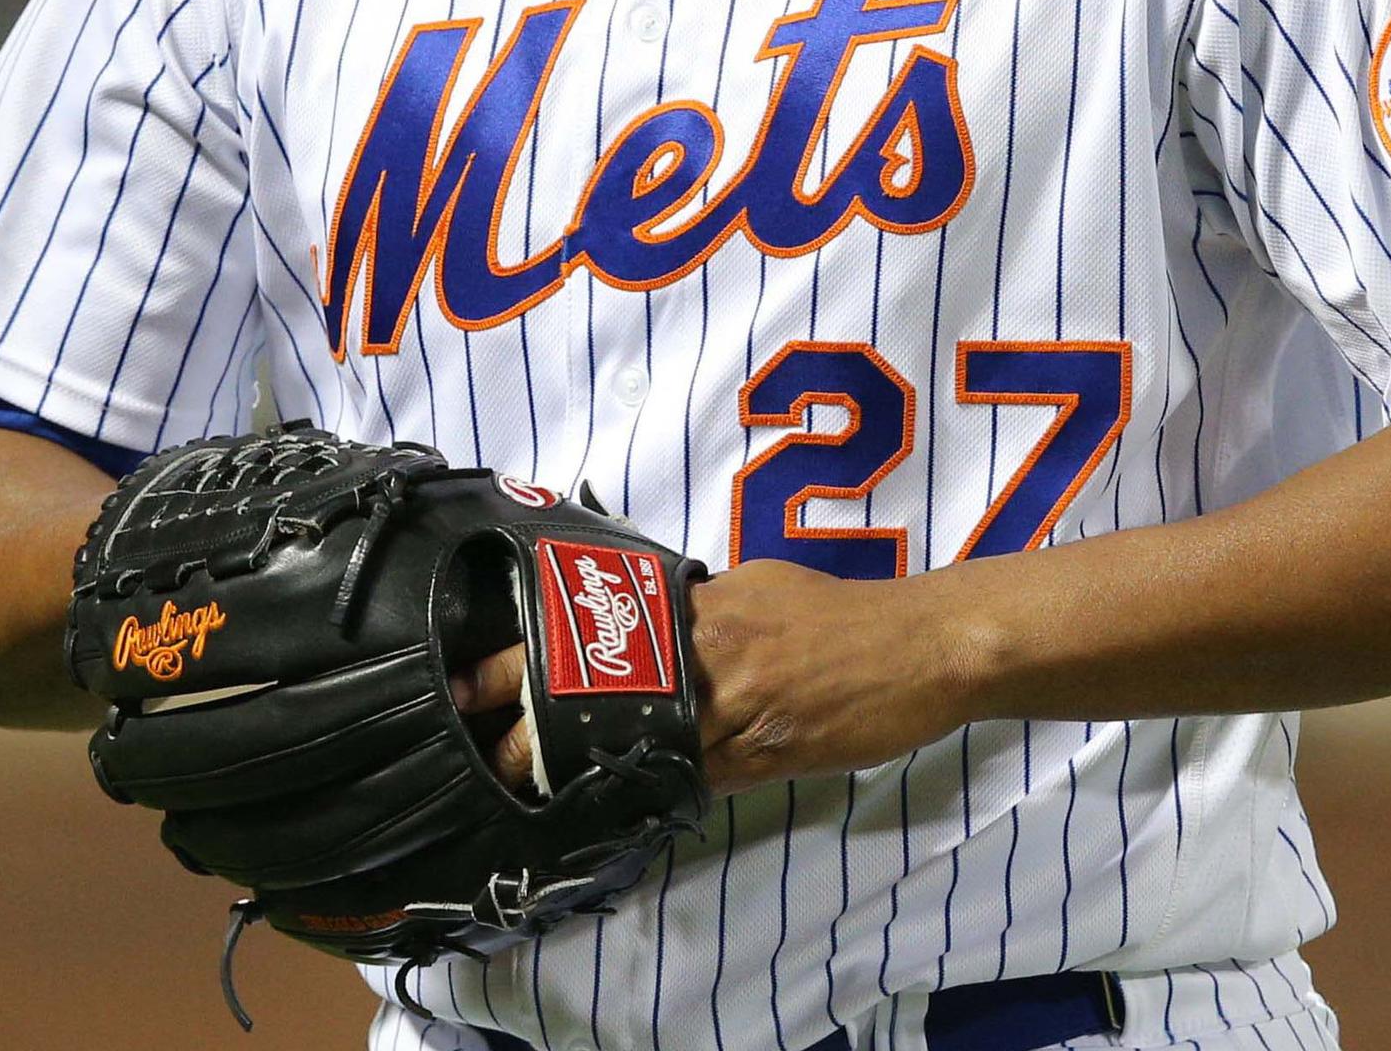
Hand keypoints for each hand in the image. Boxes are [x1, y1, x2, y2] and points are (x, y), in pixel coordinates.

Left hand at [452, 560, 984, 793]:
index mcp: (697, 610)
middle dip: (527, 734)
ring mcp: (731, 714)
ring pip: (632, 748)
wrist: (922, 649)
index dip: (520, 664)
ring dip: (575, 772)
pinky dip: (651, 788)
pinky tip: (615, 802)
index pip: (589, 635)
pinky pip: (689, 778)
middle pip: (592, 700)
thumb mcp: (761, 587)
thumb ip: (702, 608)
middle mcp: (704, 660)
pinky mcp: (760, 759)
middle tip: (479, 755)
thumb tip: (656, 622)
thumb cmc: (844, 614)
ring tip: (522, 791)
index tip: (468, 685)